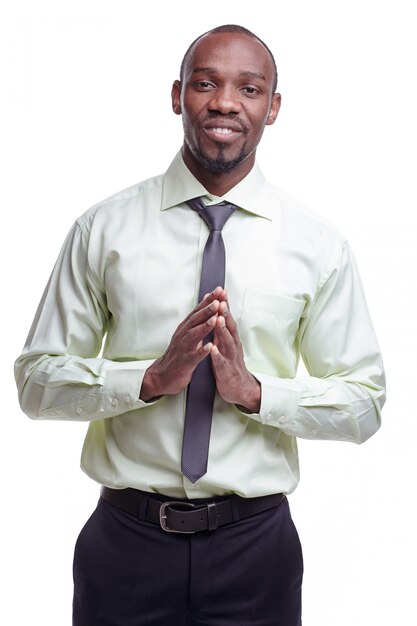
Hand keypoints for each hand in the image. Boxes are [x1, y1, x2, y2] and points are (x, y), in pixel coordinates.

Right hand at [140, 287, 224, 400]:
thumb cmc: (178, 354)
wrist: (163, 375)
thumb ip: (197, 319)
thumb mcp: (187, 333)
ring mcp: (184, 348)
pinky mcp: (185, 362)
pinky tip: (210, 347)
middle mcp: (183, 335)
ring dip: (205, 327)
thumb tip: (206, 302)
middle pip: (196, 320)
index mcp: (186, 328)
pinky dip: (201, 351)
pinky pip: (194, 356)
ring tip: (215, 319)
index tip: (219, 290)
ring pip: (194, 335)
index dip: (208, 300)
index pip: (198, 311)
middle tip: (218, 300)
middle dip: (207, 310)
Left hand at [210, 294, 260, 412]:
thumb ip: (223, 330)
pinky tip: (212, 348)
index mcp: (230, 338)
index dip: (224, 305)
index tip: (220, 291)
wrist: (240, 389)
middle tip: (221, 300)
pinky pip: (221, 362)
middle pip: (229, 327)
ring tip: (218, 319)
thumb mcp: (226, 344)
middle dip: (225, 314)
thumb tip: (219, 313)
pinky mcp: (226, 371)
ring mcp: (230, 358)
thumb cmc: (230, 365)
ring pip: (227, 342)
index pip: (227, 319)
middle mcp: (232, 345)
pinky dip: (216, 355)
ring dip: (222, 330)